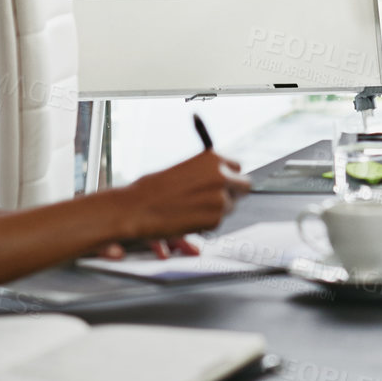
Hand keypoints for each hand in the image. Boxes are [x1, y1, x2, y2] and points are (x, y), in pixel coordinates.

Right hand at [112, 151, 251, 238]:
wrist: (136, 208)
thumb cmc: (153, 188)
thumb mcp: (184, 169)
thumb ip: (207, 172)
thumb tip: (228, 176)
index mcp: (213, 157)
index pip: (237, 166)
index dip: (228, 176)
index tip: (221, 182)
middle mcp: (221, 175)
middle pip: (244, 186)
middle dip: (233, 193)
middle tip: (218, 199)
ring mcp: (220, 198)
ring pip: (231, 206)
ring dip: (217, 209)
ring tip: (191, 209)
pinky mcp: (215, 219)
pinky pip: (218, 222)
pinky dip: (206, 223)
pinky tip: (186, 218)